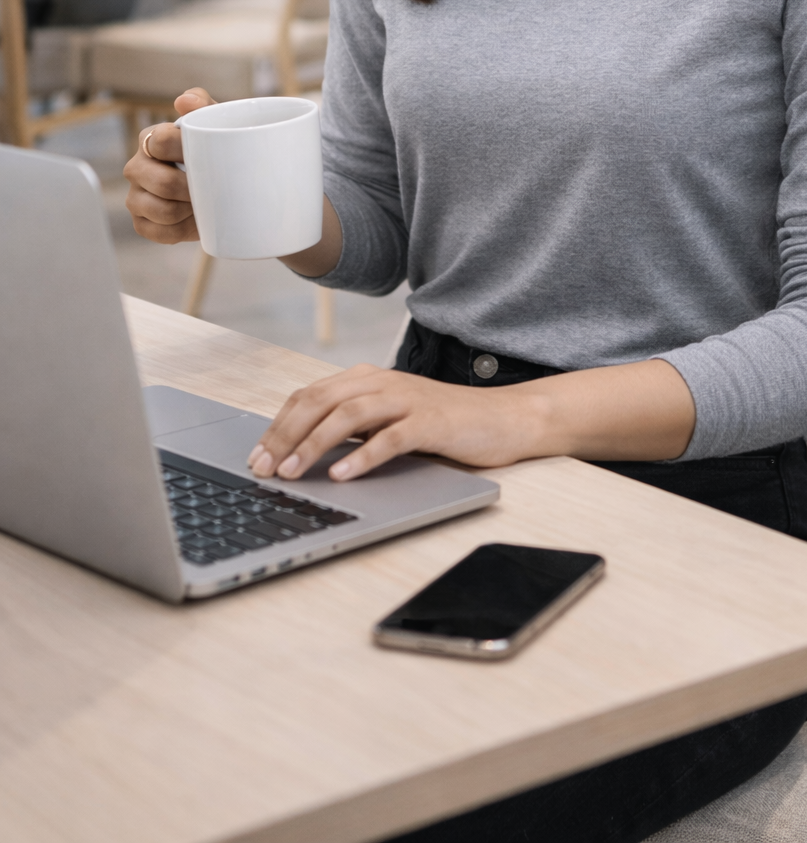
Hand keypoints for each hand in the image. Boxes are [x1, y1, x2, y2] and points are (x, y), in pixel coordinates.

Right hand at [123, 87, 215, 242]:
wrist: (225, 187)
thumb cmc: (216, 151)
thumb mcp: (216, 125)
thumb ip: (203, 106)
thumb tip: (184, 100)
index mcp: (151, 139)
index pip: (160, 142)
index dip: (185, 151)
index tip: (209, 158)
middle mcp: (137, 167)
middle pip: (162, 182)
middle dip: (192, 189)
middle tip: (213, 188)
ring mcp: (136, 196)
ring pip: (162, 211)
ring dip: (190, 211)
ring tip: (205, 204)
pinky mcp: (142, 223)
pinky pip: (160, 232)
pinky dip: (182, 230)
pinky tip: (194, 220)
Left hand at [248, 366, 538, 482]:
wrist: (501, 419)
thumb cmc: (441, 425)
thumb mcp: (387, 421)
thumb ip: (351, 428)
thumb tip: (300, 454)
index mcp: (366, 380)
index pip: (308, 396)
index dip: (277, 425)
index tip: (255, 457)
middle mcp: (382, 383)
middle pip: (320, 402)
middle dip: (285, 436)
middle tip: (263, 468)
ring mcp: (406, 400)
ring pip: (347, 415)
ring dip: (314, 445)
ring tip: (293, 473)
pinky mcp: (430, 422)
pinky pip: (390, 437)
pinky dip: (363, 457)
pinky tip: (344, 476)